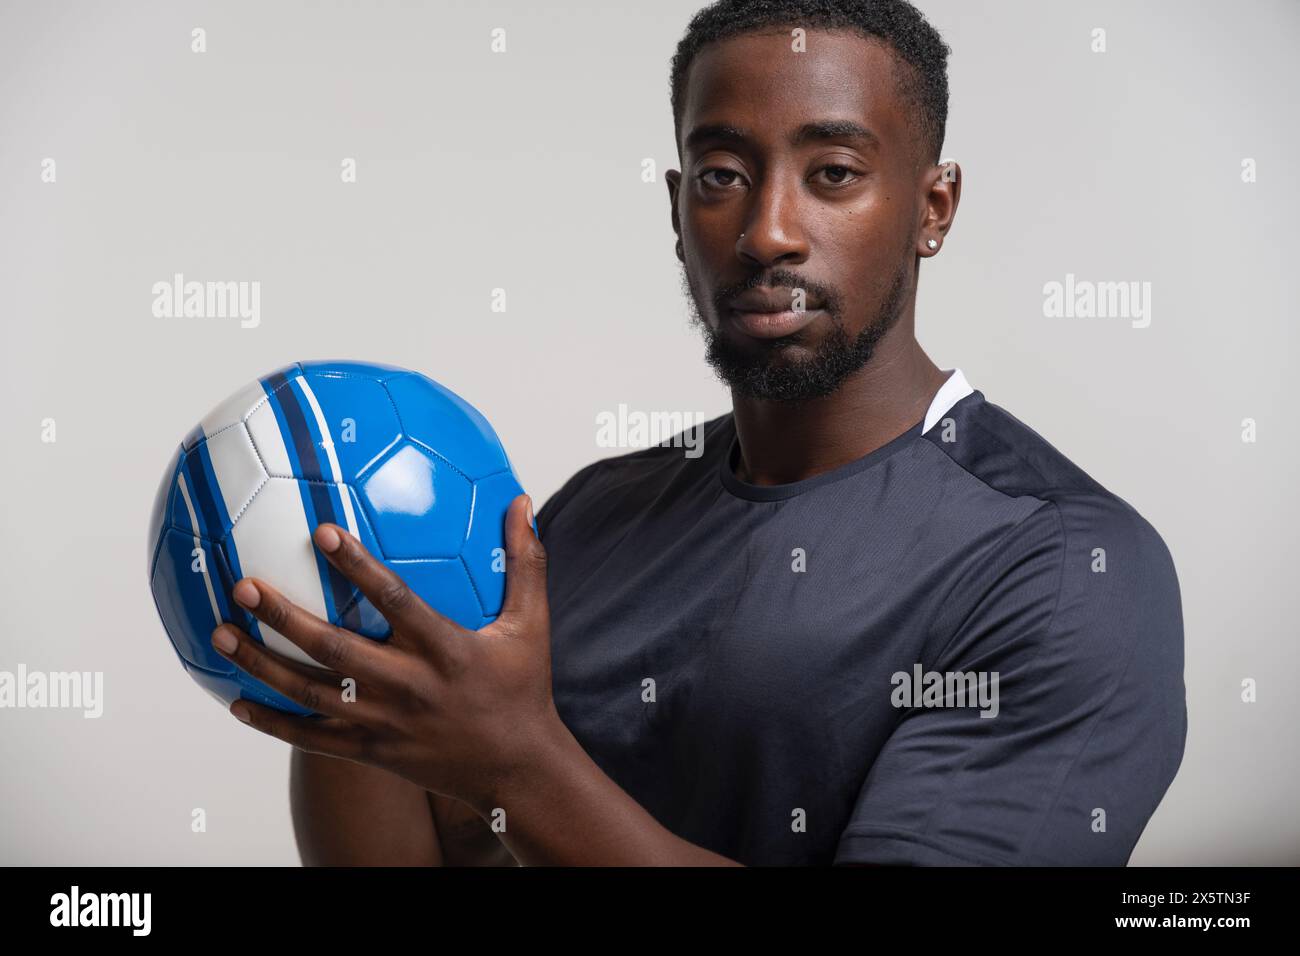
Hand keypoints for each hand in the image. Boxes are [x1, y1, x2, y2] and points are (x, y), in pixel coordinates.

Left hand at [209, 494, 564, 812]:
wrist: (517, 770)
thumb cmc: (523, 687)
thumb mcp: (531, 624)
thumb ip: (525, 563)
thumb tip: (523, 501)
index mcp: (446, 649)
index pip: (396, 600)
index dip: (358, 566)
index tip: (324, 531)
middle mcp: (411, 686)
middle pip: (335, 650)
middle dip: (284, 619)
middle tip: (244, 585)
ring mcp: (387, 723)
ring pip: (311, 694)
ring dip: (261, 665)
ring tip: (219, 634)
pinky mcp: (373, 752)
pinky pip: (312, 740)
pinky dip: (272, 723)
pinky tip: (237, 702)